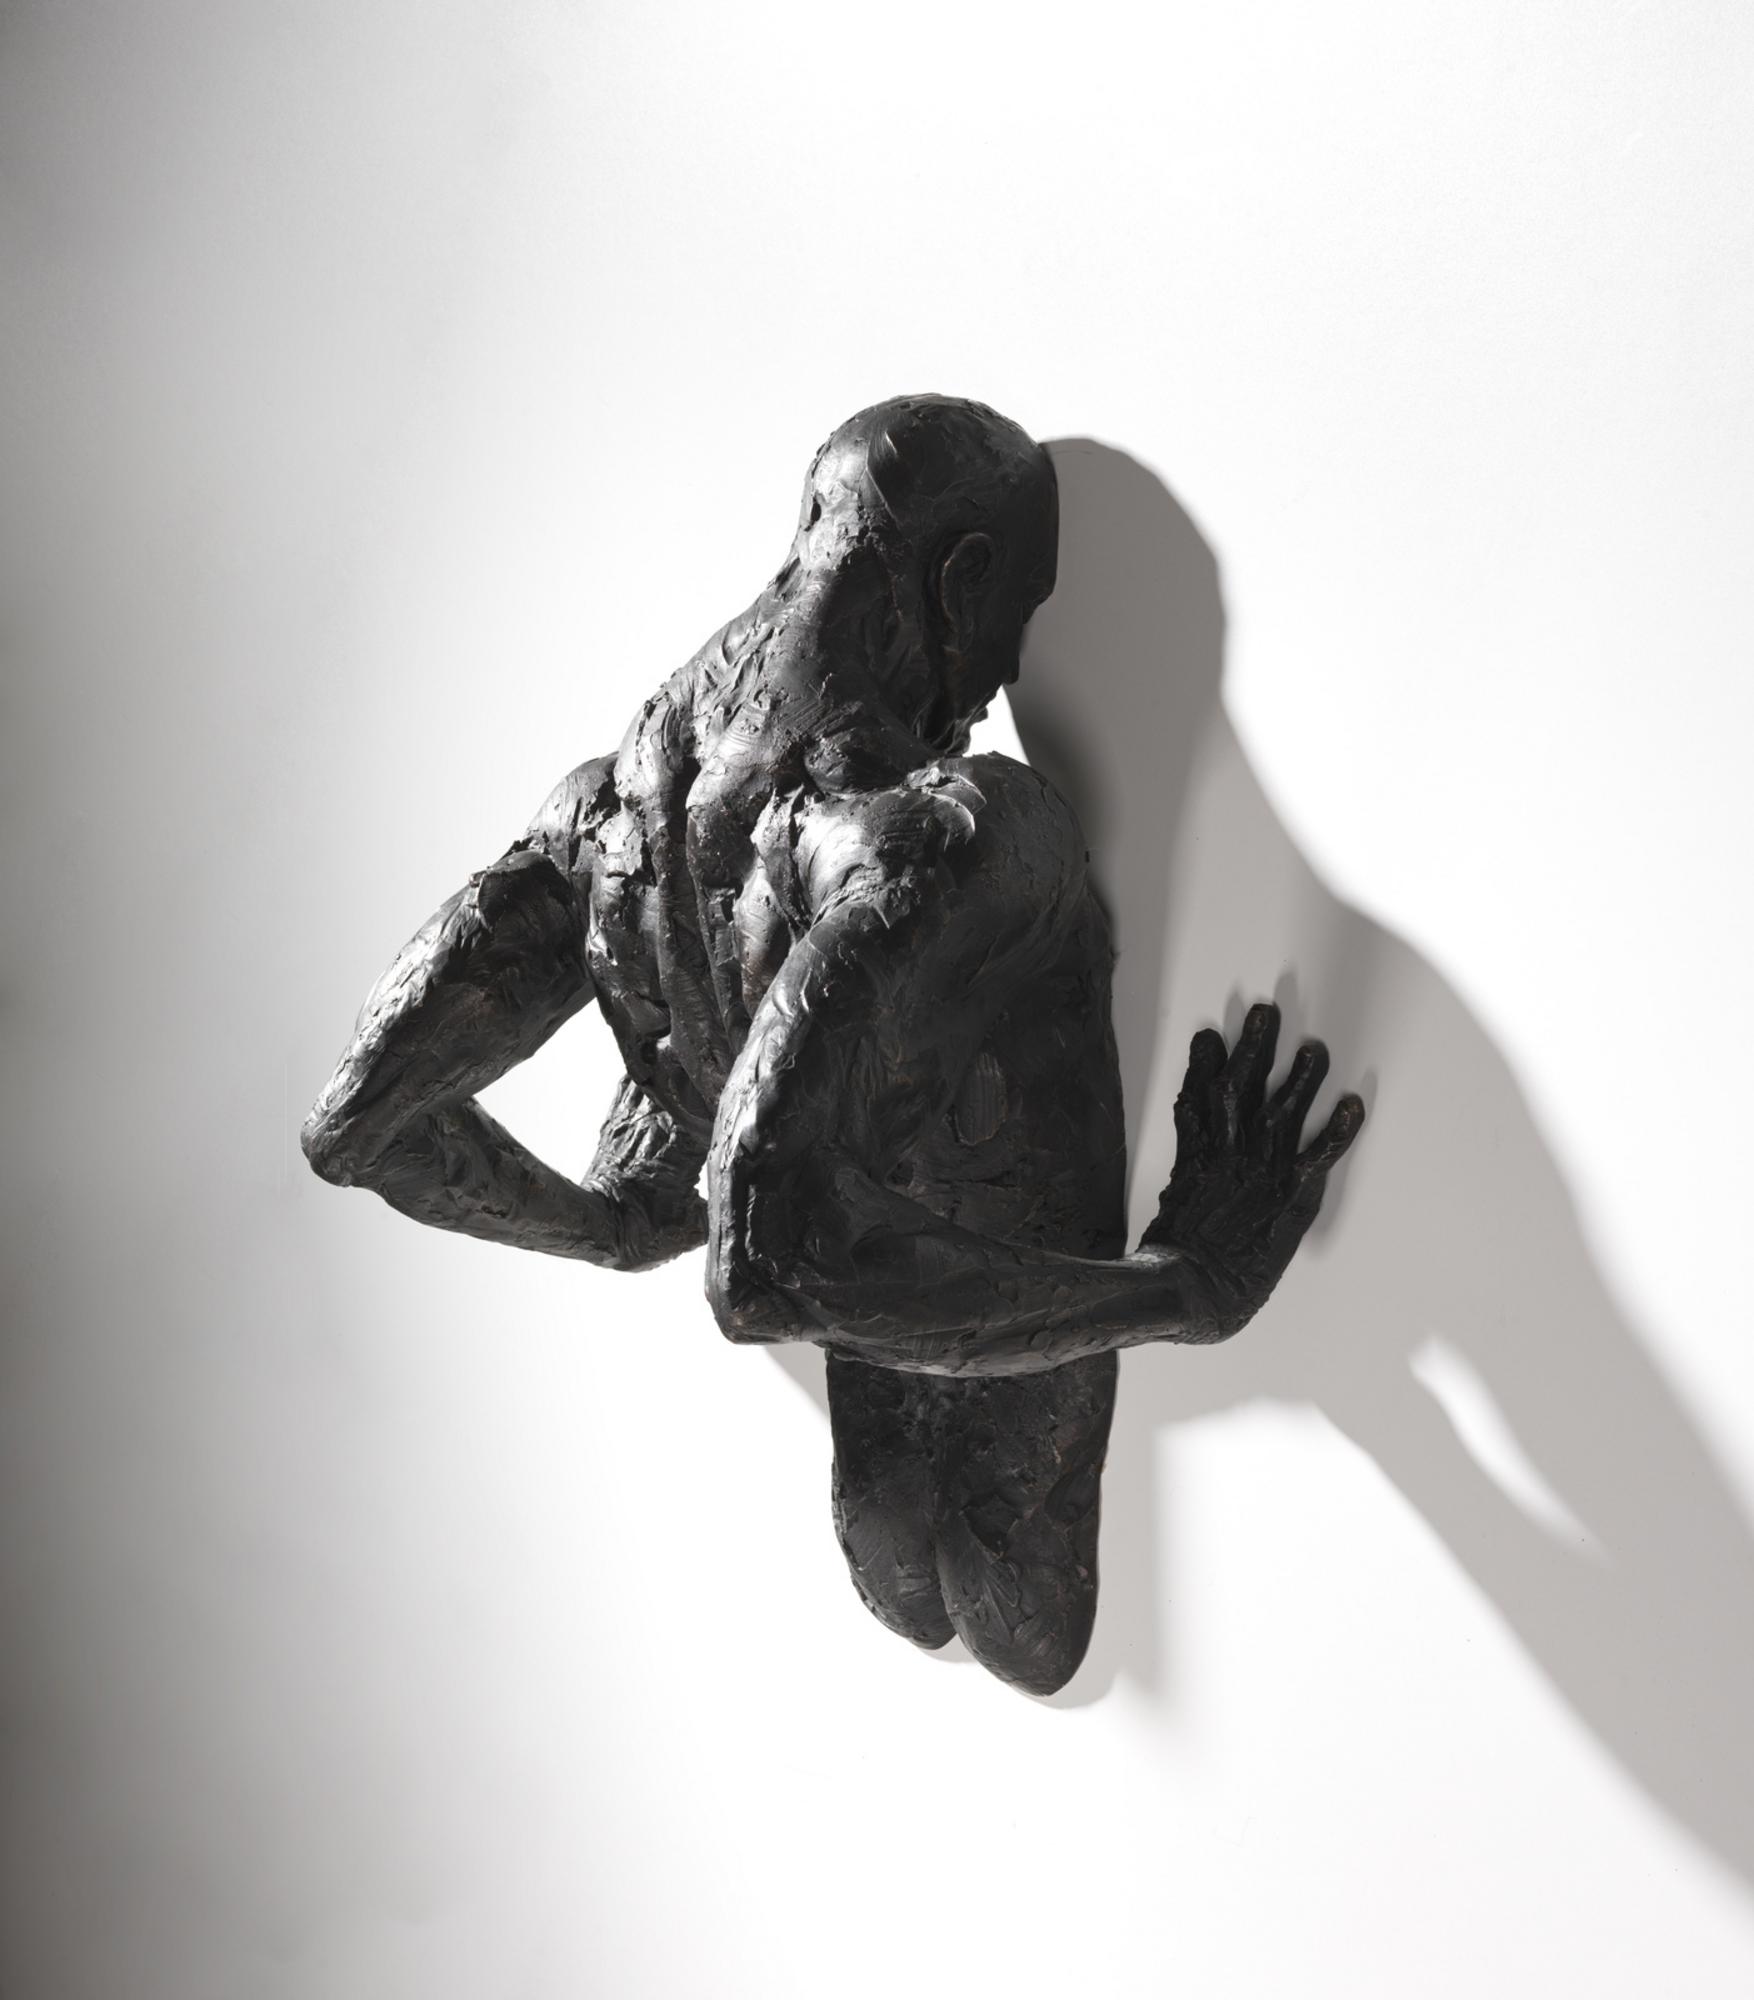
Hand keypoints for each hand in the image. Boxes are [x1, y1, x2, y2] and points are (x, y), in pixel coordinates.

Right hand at [1139, 1001, 1363, 1336]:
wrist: (1193, 1288)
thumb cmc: (1177, 1265)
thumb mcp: (1169, 1206)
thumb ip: (1183, 1174)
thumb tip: (1181, 1152)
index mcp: (1198, 1158)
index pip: (1200, 1097)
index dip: (1204, 1064)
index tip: (1209, 1035)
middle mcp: (1231, 1154)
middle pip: (1241, 1088)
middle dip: (1254, 1048)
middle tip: (1265, 1013)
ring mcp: (1262, 1171)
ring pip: (1282, 1109)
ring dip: (1300, 1077)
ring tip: (1314, 1049)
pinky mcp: (1291, 1194)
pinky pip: (1320, 1153)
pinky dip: (1338, 1128)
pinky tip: (1351, 1104)